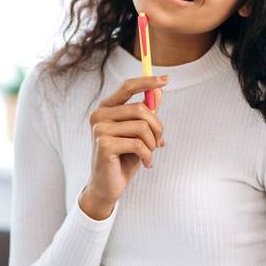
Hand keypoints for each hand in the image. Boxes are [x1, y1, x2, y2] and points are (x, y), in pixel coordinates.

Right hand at [79, 76, 167, 219]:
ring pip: (142, 127)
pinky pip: (138, 144)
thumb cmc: (124, 157)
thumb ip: (146, 112)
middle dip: (157, 127)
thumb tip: (158, 91)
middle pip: (140, 109)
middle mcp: (99, 115)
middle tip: (160, 142)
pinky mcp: (104, 145)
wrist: (108, 185)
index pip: (127, 87)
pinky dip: (147, 155)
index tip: (166, 80)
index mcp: (106, 108)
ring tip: (149, 154)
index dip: (147, 81)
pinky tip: (146, 164)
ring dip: (152, 144)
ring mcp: (100, 129)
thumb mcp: (138, 133)